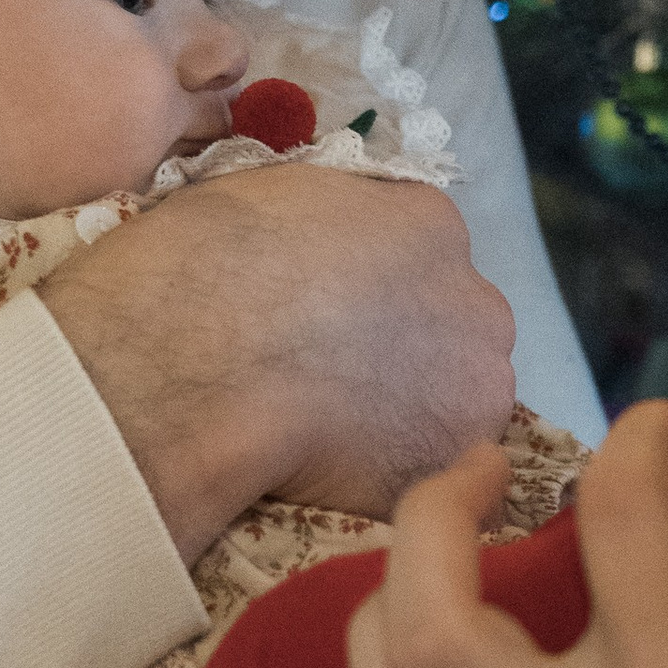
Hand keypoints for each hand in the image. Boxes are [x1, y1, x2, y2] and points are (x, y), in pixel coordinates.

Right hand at [45, 167, 517, 561]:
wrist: (191, 372)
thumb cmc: (208, 271)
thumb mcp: (269, 194)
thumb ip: (326, 215)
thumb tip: (323, 242)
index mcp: (430, 226)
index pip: (426, 252)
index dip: (377, 286)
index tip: (334, 313)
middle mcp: (476, 304)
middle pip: (456, 328)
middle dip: (410, 348)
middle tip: (337, 376)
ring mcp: (473, 392)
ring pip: (453, 404)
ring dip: (410, 414)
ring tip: (333, 433)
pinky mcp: (447, 469)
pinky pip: (427, 471)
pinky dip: (391, 473)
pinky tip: (333, 473)